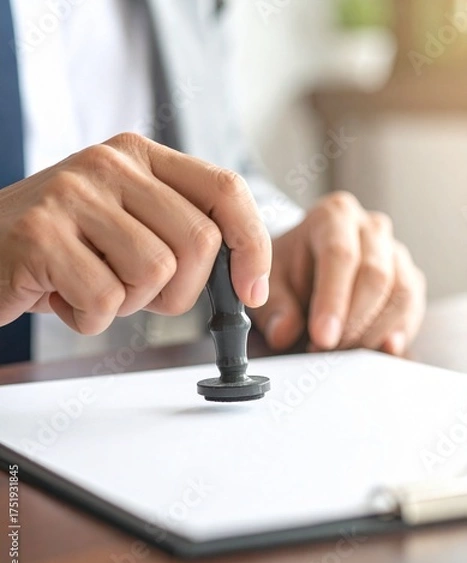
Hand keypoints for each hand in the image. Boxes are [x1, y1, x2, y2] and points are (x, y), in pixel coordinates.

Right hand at [0, 133, 270, 333]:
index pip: (225, 190)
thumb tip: (245, 278)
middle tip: (136, 292)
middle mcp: (111, 164)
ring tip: (89, 285)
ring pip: (154, 274)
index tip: (252, 289)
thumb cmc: (64, 246)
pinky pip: (105, 300)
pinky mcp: (42, 234)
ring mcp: (74, 195)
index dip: (252, 243)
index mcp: (140, 156)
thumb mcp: (128, 222)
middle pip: (198, 242)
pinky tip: (60, 295)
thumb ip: (181, 233)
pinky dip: (88, 318)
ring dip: (127, 303)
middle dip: (178, 291)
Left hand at [251, 192, 425, 355]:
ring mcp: (394, 251)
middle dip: (353, 321)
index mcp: (333, 216)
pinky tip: (379, 348)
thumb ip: (276, 307)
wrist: (306, 265)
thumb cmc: (289, 270)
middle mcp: (370, 227)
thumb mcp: (271, 283)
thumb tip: (283, 333)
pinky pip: (412, 307)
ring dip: (374, 331)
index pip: (340, 255)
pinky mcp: (409, 278)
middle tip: (329, 351)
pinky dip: (398, 332)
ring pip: (401, 292)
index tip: (322, 336)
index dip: (333, 300)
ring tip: (344, 352)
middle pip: (375, 275)